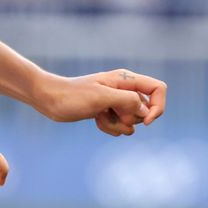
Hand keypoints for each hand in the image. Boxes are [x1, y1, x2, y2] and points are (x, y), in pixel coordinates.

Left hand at [32, 68, 166, 136]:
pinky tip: (96, 120)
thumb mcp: (101, 97)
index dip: (157, 107)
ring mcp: (116, 101)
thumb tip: (145, 112)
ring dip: (118, 125)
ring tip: (99, 116)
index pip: (158, 89)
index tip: (145, 121)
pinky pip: (120, 127)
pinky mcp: (108, 112)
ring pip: (133, 122)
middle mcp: (124, 89)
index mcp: (126, 80)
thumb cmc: (72, 96)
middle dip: (130, 119)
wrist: (49, 99)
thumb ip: (126, 101)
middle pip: (145, 110)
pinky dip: (110, 127)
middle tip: (109, 113)